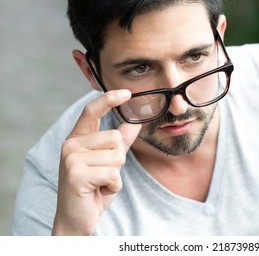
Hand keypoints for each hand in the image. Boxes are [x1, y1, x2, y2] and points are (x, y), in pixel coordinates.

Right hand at [52, 90, 140, 234]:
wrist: (76, 219)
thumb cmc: (93, 188)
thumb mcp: (108, 162)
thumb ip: (120, 142)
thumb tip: (134, 123)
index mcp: (77, 139)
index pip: (91, 111)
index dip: (109, 99)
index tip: (127, 92)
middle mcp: (70, 144)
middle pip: (115, 138)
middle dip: (119, 159)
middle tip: (104, 174)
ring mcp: (71, 159)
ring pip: (117, 156)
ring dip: (116, 174)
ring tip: (101, 183)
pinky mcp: (76, 174)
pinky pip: (113, 173)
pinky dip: (114, 185)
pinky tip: (100, 191)